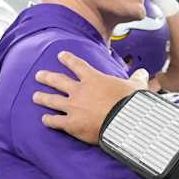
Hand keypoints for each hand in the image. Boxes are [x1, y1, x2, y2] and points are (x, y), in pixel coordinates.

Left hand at [33, 51, 148, 144]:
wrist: (123, 121)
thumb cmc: (129, 102)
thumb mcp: (135, 87)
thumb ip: (137, 79)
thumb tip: (144, 72)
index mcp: (93, 79)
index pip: (77, 65)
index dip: (68, 59)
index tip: (60, 55)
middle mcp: (79, 91)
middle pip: (58, 81)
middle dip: (47, 77)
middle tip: (39, 75)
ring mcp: (72, 107)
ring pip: (52, 100)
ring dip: (42, 97)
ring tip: (35, 96)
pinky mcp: (71, 124)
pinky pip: (55, 121)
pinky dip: (49, 120)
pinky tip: (44, 120)